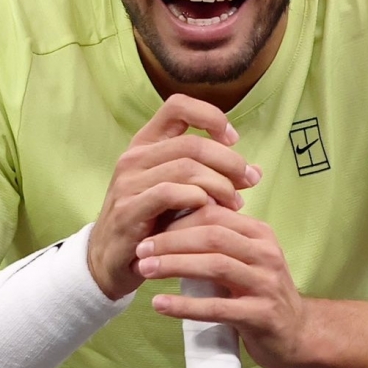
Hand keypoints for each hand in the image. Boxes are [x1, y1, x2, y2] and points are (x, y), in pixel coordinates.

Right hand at [88, 94, 261, 300]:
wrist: (111, 261)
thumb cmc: (152, 223)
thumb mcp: (182, 193)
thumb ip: (213, 177)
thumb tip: (256, 172)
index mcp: (146, 144)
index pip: (177, 106)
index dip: (210, 116)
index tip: (232, 139)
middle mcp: (134, 157)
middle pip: (192, 143)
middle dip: (229, 161)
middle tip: (248, 181)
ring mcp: (128, 182)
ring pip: (186, 168)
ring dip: (219, 185)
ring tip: (234, 203)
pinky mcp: (128, 209)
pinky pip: (170, 194)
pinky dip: (198, 199)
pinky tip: (209, 211)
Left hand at [135, 205, 306, 367]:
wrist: (298, 334)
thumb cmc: (260, 292)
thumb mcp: (246, 258)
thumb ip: (220, 240)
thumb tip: (171, 220)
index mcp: (260, 234)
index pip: (215, 215)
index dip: (179, 218)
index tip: (149, 227)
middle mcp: (265, 254)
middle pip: (213, 236)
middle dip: (171, 240)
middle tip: (141, 248)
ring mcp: (265, 285)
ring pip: (215, 266)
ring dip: (175, 265)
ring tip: (145, 270)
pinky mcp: (260, 316)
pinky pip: (217, 307)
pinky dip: (185, 305)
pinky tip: (160, 304)